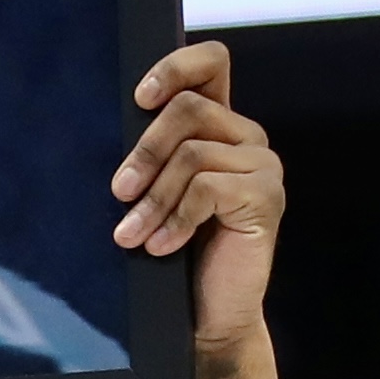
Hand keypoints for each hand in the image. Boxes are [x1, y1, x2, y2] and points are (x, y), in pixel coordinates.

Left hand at [108, 40, 285, 341]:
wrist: (208, 315)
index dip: (175, 67)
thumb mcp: (156, 191)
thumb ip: (151, 153)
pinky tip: (160, 246)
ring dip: (153, 199)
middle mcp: (247, 136)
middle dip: (146, 151)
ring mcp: (263, 166)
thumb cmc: (175, 252)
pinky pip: (207, 189)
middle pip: (190, 109)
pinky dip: (175, 219)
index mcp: (221, 124)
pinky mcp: (266, 197)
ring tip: (130, 235)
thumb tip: (112, 120)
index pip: (210, 63)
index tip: (139, 98)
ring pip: (193, 154)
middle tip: (119, 191)